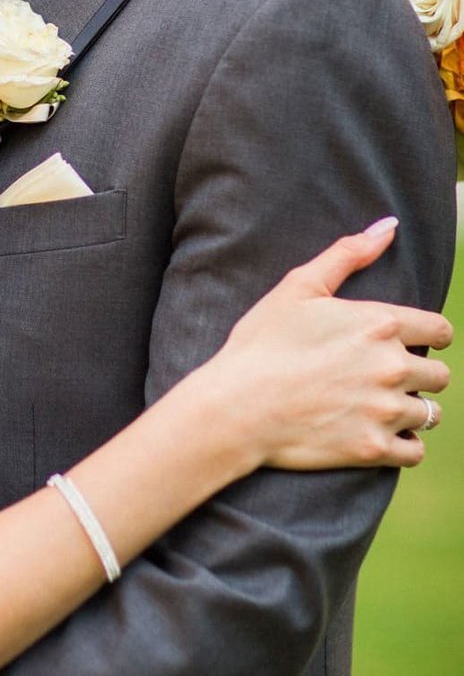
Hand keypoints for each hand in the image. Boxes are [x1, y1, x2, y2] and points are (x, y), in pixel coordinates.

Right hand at [215, 220, 451, 470]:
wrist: (236, 406)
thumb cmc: (262, 342)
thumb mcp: (299, 287)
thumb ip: (348, 254)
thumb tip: (388, 225)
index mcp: (380, 324)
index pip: (440, 331)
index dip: (428, 337)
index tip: (408, 343)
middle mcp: (392, 367)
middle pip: (439, 376)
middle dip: (418, 376)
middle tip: (384, 377)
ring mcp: (384, 411)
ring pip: (430, 414)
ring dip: (411, 410)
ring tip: (378, 406)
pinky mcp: (373, 449)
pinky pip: (415, 451)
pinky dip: (403, 444)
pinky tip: (379, 433)